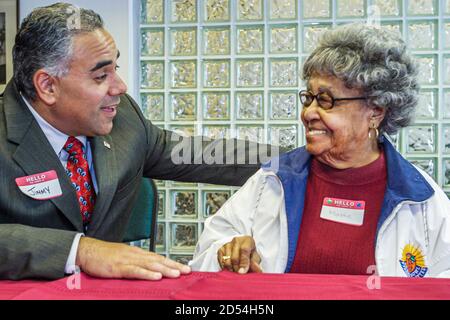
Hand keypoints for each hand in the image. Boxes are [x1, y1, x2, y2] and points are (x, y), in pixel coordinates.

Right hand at [76, 237, 190, 279]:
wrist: (86, 250)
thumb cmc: (103, 255)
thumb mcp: (123, 257)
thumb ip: (136, 262)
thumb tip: (150, 269)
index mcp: (137, 252)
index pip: (158, 257)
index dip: (171, 262)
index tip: (183, 267)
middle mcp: (135, 254)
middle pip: (158, 260)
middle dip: (173, 266)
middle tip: (186, 271)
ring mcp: (127, 260)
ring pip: (150, 265)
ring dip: (165, 269)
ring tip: (177, 274)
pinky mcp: (118, 267)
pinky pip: (135, 271)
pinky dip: (147, 274)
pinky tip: (156, 277)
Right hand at [217, 236, 261, 273]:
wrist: (242, 248)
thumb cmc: (250, 254)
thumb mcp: (255, 258)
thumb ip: (256, 264)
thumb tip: (257, 270)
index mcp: (247, 241)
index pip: (244, 250)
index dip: (244, 262)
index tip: (243, 272)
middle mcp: (236, 240)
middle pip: (234, 258)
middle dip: (237, 268)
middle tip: (240, 274)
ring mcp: (227, 244)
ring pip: (227, 261)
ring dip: (231, 269)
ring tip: (235, 271)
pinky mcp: (220, 249)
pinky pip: (221, 262)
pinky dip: (225, 267)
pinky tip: (230, 268)